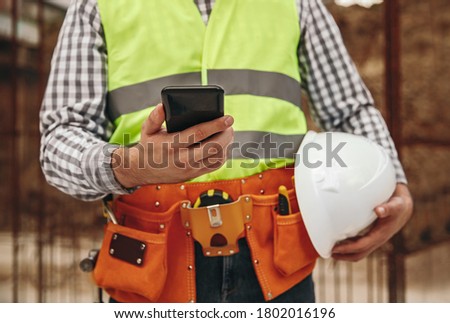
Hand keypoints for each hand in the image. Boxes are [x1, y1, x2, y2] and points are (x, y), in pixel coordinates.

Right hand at [112, 103, 233, 186]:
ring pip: (217, 157)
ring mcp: (190, 169)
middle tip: (230, 125)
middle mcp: (183, 159)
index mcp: (173, 145)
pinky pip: (215, 165)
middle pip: (213, 146)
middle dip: (226, 134)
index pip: (199, 133)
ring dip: (227, 144)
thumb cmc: (149, 146)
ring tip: (229, 133)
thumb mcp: (147, 130)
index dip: (216, 125)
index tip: (228, 118)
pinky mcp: (195, 174)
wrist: (143, 170)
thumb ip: (155, 117)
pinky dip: (223, 154)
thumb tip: (163, 106)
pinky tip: (224, 145)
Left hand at [331, 183, 412, 261]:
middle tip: (327, 253)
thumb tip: (379, 210)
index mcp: (380, 235)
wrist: (405, 208)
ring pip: (358, 252)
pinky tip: (338, 240)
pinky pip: (358, 245)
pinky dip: (348, 246)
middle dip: (343, 256)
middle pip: (358, 254)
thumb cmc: (398, 206)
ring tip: (330, 249)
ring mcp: (374, 240)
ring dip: (344, 253)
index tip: (334, 248)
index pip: (361, 246)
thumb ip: (388, 208)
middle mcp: (376, 240)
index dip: (347, 249)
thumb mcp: (396, 205)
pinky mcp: (371, 236)